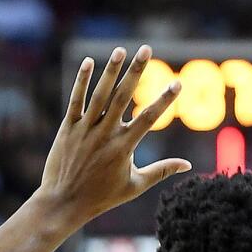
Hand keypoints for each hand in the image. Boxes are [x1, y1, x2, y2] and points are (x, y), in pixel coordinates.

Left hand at [37, 45, 190, 225]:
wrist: (63, 202)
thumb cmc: (101, 197)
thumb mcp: (134, 186)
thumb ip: (161, 171)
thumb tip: (189, 165)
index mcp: (124, 147)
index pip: (149, 118)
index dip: (164, 100)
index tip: (178, 83)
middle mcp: (105, 134)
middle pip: (123, 97)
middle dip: (136, 71)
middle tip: (147, 49)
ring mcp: (84, 129)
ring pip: (99, 95)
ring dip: (110, 70)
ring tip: (121, 50)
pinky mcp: (66, 128)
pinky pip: (75, 101)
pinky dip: (81, 82)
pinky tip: (88, 62)